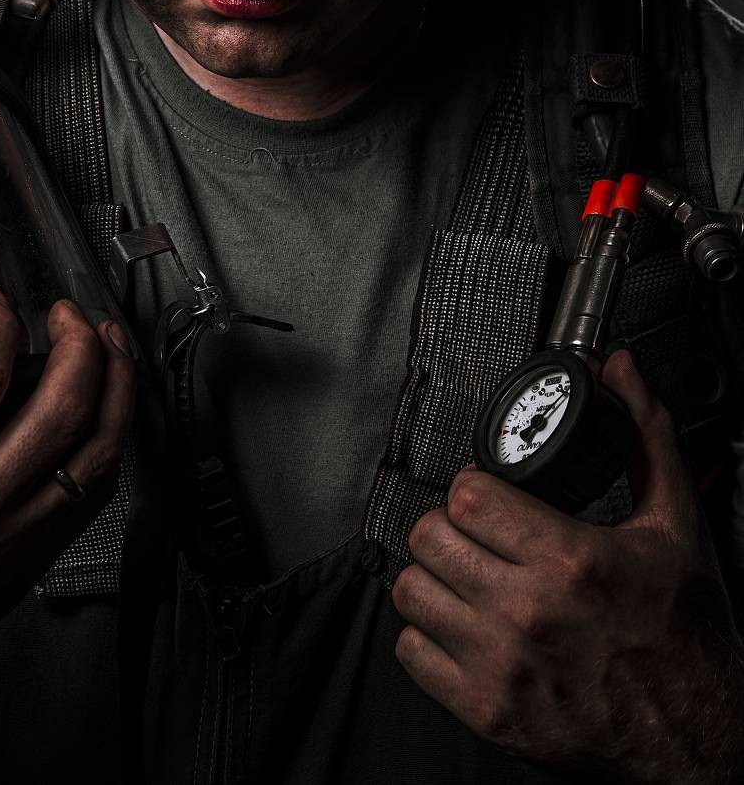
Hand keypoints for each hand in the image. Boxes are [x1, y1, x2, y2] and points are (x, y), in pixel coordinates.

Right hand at [0, 289, 135, 753]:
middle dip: (77, 343)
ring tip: (110, 344)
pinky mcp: (27, 562)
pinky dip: (110, 445)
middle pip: (59, 410)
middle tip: (65, 314)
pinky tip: (107, 412)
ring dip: (114, 387)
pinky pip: (92, 499)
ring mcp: (7, 539)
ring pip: (93, 455)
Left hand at [392, 350, 743, 783]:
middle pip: (428, 537)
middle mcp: (528, 612)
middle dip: (450, 529)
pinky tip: (464, 628)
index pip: (467, 494)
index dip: (475, 488)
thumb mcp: (674, 525)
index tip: (489, 498)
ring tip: (467, 578)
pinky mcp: (487, 712)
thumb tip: (621, 370)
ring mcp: (501, 665)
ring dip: (435, 580)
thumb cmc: (683, 635)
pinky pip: (411, 655)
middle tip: (475, 537)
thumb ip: (645, 435)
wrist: (697, 738)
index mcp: (570, 560)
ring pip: (411, 592)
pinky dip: (429, 639)